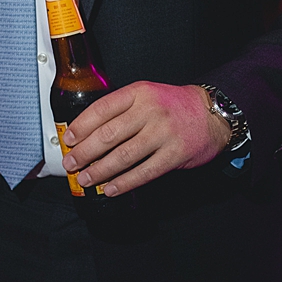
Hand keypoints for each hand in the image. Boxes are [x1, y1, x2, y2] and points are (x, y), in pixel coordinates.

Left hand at [61, 82, 231, 195]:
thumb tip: (87, 133)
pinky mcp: (174, 154)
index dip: (81, 126)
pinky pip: (144, 172)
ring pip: (123, 156)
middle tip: (71, 162)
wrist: (213, 114)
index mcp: (139, 93)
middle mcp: (150, 111)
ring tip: (86, 178)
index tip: (69, 139)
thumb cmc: (174, 106)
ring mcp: (163, 133)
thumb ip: (121, 110)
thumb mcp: (147, 95)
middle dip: (84, 152)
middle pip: (108, 135)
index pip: (102, 109)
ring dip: (100, 170)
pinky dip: (124, 183)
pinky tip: (111, 188)